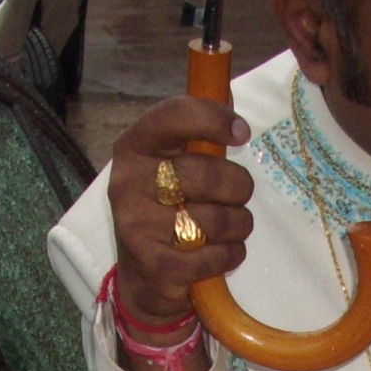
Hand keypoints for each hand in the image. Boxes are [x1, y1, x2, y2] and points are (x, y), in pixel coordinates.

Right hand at [108, 95, 256, 330]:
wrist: (143, 280)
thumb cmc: (165, 213)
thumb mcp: (171, 167)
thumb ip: (196, 134)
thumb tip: (224, 89)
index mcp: (133, 148)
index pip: (174, 116)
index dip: (213, 119)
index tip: (242, 133)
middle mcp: (129, 183)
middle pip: (209, 175)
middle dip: (238, 188)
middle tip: (236, 196)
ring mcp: (138, 226)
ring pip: (220, 219)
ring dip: (238, 227)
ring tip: (226, 230)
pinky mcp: (157, 265)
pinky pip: (217, 255)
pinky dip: (230, 256)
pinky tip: (218, 254)